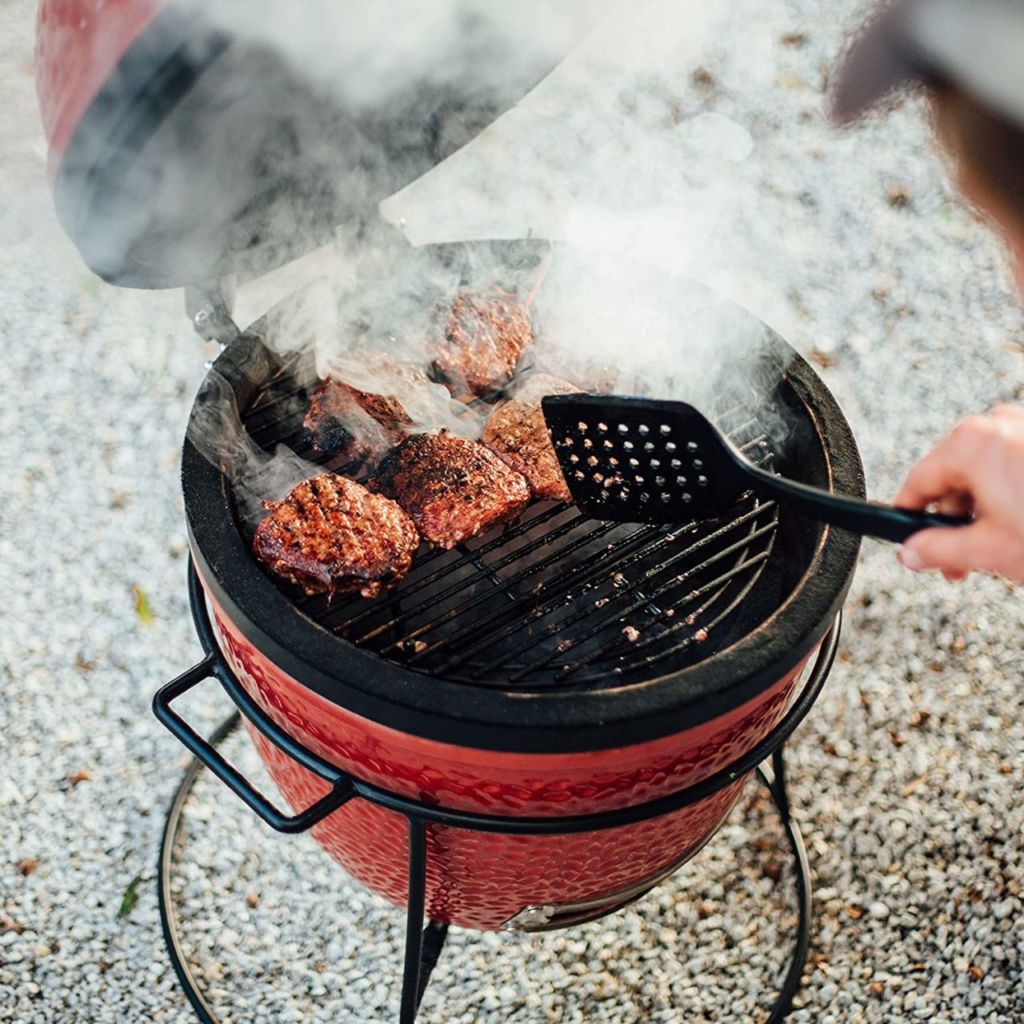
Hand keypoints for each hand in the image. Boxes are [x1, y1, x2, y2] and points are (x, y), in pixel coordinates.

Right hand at [894, 405, 1023, 581]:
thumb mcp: (989, 550)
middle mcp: (1001, 425)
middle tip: (958, 561)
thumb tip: (913, 552)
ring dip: (984, 510)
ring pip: (988, 472)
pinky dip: (1012, 495)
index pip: (919, 481)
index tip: (907, 538)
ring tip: (997, 550)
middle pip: (955, 476)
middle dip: (953, 521)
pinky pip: (1017, 466)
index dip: (908, 517)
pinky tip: (1022, 529)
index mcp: (972, 444)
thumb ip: (938, 550)